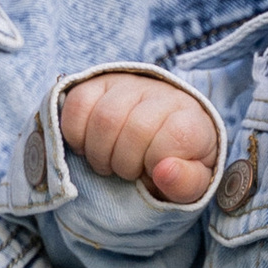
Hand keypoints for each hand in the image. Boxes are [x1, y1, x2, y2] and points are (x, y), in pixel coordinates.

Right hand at [58, 68, 223, 206]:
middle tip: (127, 173)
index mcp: (191, 120)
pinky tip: (88, 146)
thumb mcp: (191, 184)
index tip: (153, 172)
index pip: (175, 136)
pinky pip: (78, 103)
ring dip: (99, 153)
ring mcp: (129, 85)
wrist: (158, 136)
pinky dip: (76, 134)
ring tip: (108, 162)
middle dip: (124, 164)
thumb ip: (187, 184)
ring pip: (104, 118)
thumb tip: (165, 172)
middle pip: (135, 129)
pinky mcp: (99, 83)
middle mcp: (163, 94)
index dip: (156, 163)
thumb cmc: (174, 165)